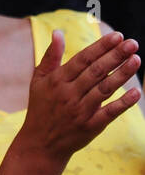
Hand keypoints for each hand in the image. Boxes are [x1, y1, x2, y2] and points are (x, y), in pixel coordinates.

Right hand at [11, 29, 139, 171]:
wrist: (40, 143)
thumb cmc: (41, 107)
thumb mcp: (38, 79)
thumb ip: (50, 56)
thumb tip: (58, 32)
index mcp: (57, 80)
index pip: (83, 59)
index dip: (100, 47)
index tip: (116, 36)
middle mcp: (69, 94)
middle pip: (96, 71)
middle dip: (115, 55)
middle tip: (132, 43)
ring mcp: (81, 111)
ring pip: (105, 89)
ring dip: (122, 74)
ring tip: (136, 60)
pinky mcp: (91, 126)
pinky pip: (110, 112)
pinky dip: (123, 102)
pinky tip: (136, 91)